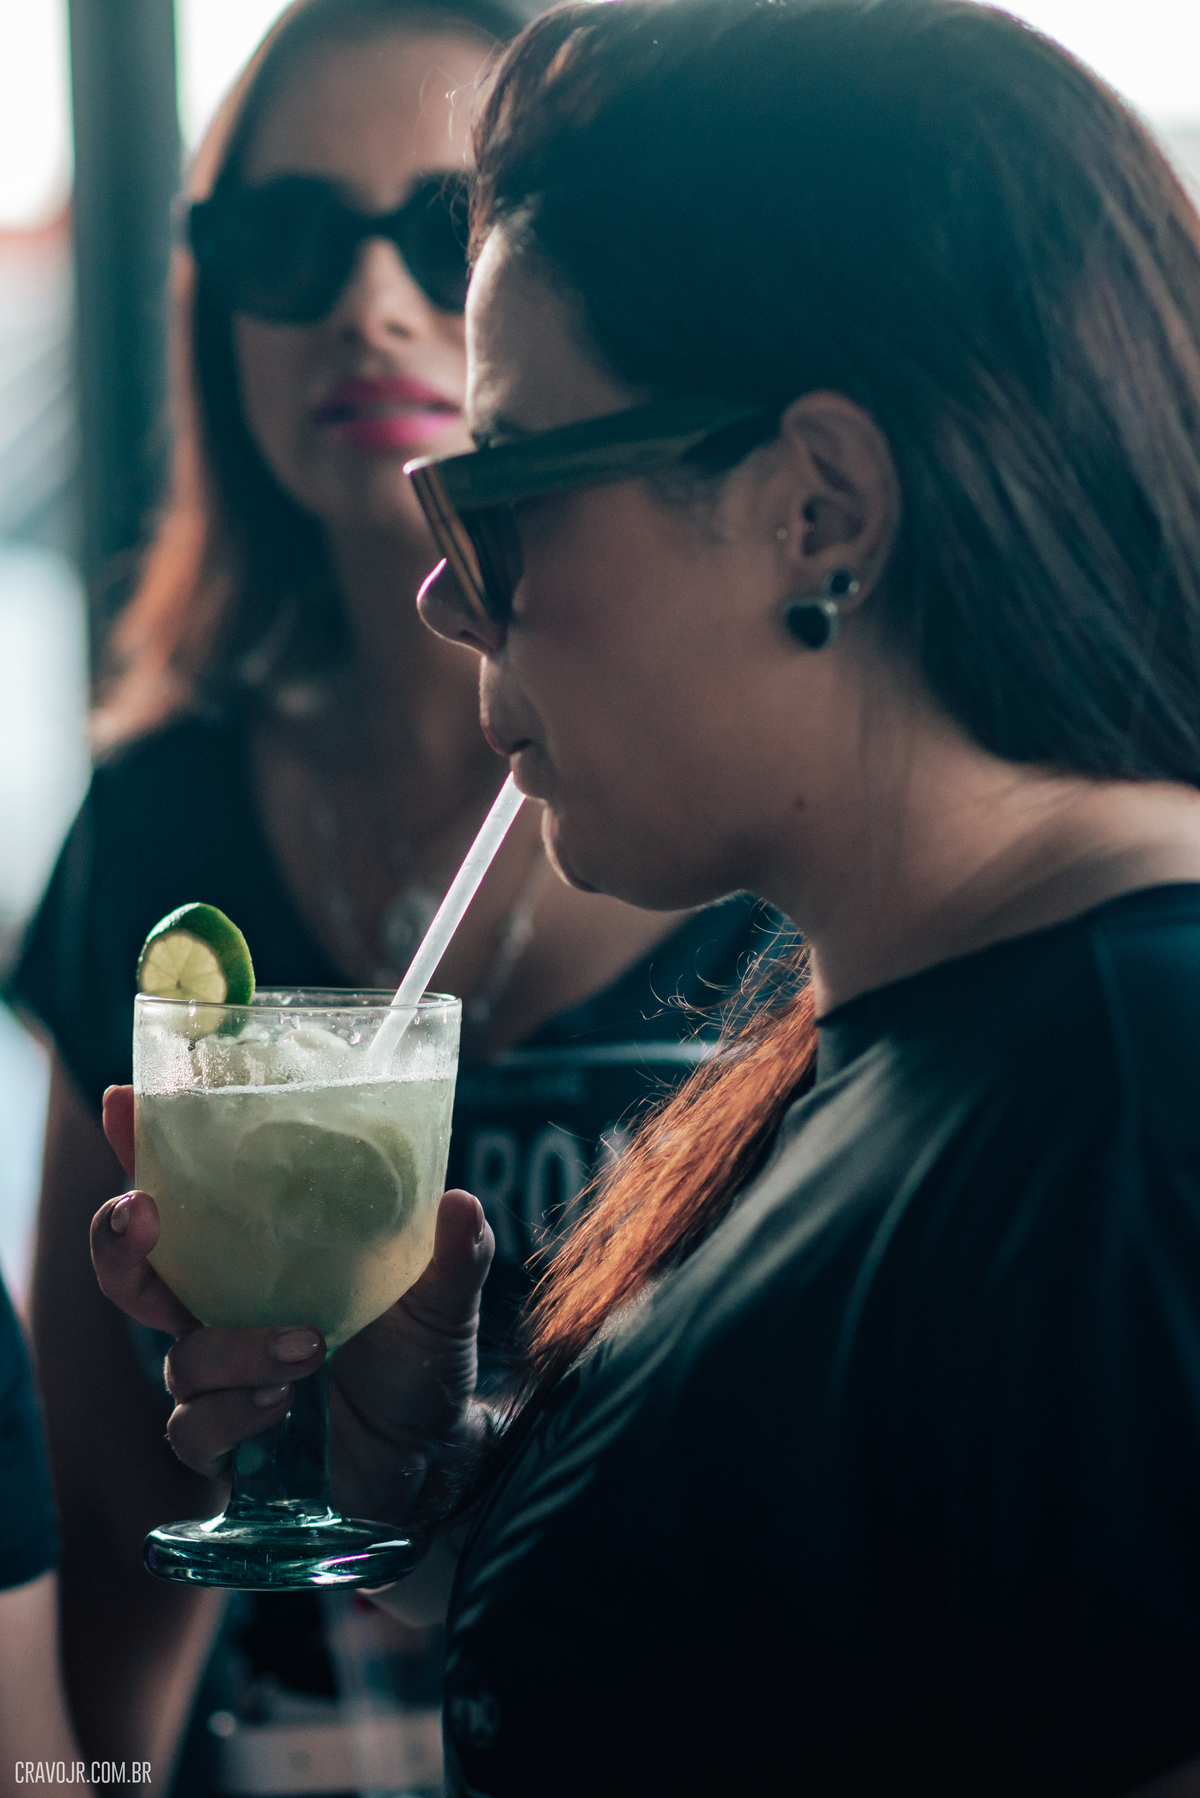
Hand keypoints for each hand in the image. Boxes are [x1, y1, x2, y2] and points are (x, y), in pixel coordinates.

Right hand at [94, 1086, 494, 1523]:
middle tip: (142, 1213)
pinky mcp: (227, 1440)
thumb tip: (460, 1202)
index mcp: (260, 1255)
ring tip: (309, 1346)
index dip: (140, 1146)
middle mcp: (223, 1310)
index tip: (122, 1102)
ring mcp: (220, 1377)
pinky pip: (196, 1428)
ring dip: (235, 1348)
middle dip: (117, 1243)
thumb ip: (452, 1251)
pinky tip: (283, 1402)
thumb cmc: (420, 1353)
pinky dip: (236, 1412)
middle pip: (132, 1274)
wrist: (434, 1451)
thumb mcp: (444, 1295)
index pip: (188, 1194)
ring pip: (181, 1356)